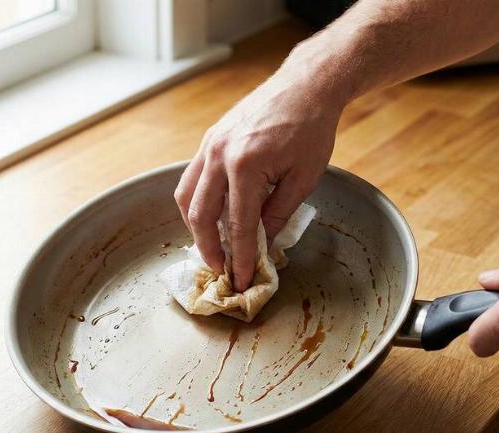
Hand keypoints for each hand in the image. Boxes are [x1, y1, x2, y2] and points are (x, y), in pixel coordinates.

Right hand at [174, 60, 343, 291]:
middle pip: (200, 214)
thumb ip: (279, 214)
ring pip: (186, 196)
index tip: (240, 279)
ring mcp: (210, 145)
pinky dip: (196, 202)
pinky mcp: (209, 139)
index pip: (238, 225)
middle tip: (220, 269)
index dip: (239, 256)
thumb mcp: (303, 178)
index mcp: (246, 166)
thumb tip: (263, 245)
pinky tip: (210, 215)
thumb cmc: (311, 129)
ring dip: (194, 226)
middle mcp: (219, 155)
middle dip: (208, 248)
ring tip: (210, 246)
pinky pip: (191, 178)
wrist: (305, 86)